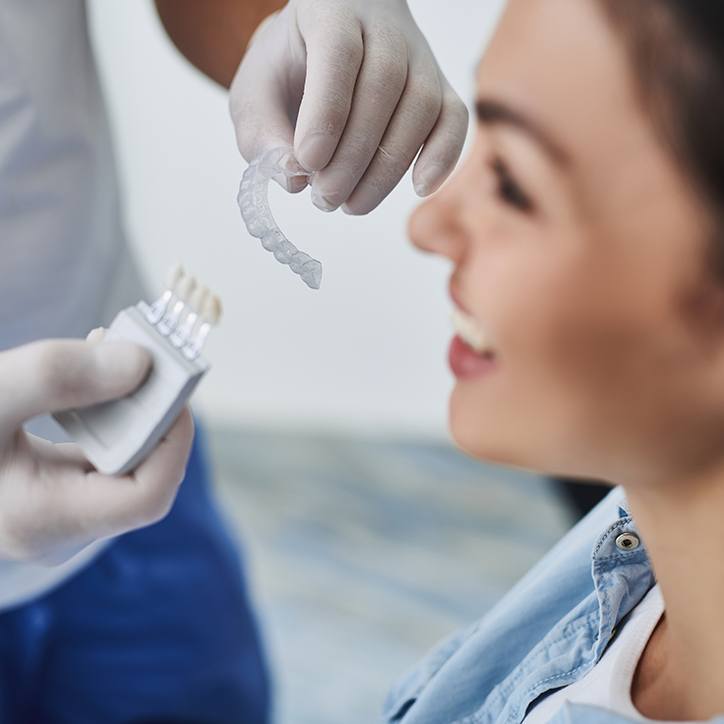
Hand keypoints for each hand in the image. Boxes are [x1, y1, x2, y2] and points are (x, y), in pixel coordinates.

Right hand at [0, 332, 193, 563]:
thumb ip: (58, 377)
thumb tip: (140, 364)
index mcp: (44, 520)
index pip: (147, 496)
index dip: (174, 440)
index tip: (174, 383)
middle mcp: (59, 528)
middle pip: (142, 474)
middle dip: (152, 412)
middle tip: (142, 354)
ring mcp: (56, 513)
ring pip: (123, 463)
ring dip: (130, 409)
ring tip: (112, 353)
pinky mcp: (51, 491)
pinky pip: (100, 456)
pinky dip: (105, 416)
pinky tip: (90, 379)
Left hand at [229, 0, 467, 213]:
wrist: (330, 44)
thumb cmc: (289, 70)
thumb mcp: (255, 92)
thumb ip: (261, 131)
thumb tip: (293, 177)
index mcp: (330, 10)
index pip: (338, 52)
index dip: (326, 112)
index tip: (308, 163)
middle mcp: (385, 28)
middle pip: (382, 87)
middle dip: (351, 157)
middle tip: (324, 199)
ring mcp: (420, 57)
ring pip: (420, 108)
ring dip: (386, 170)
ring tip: (350, 205)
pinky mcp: (441, 89)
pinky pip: (455, 120)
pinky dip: (442, 157)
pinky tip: (418, 189)